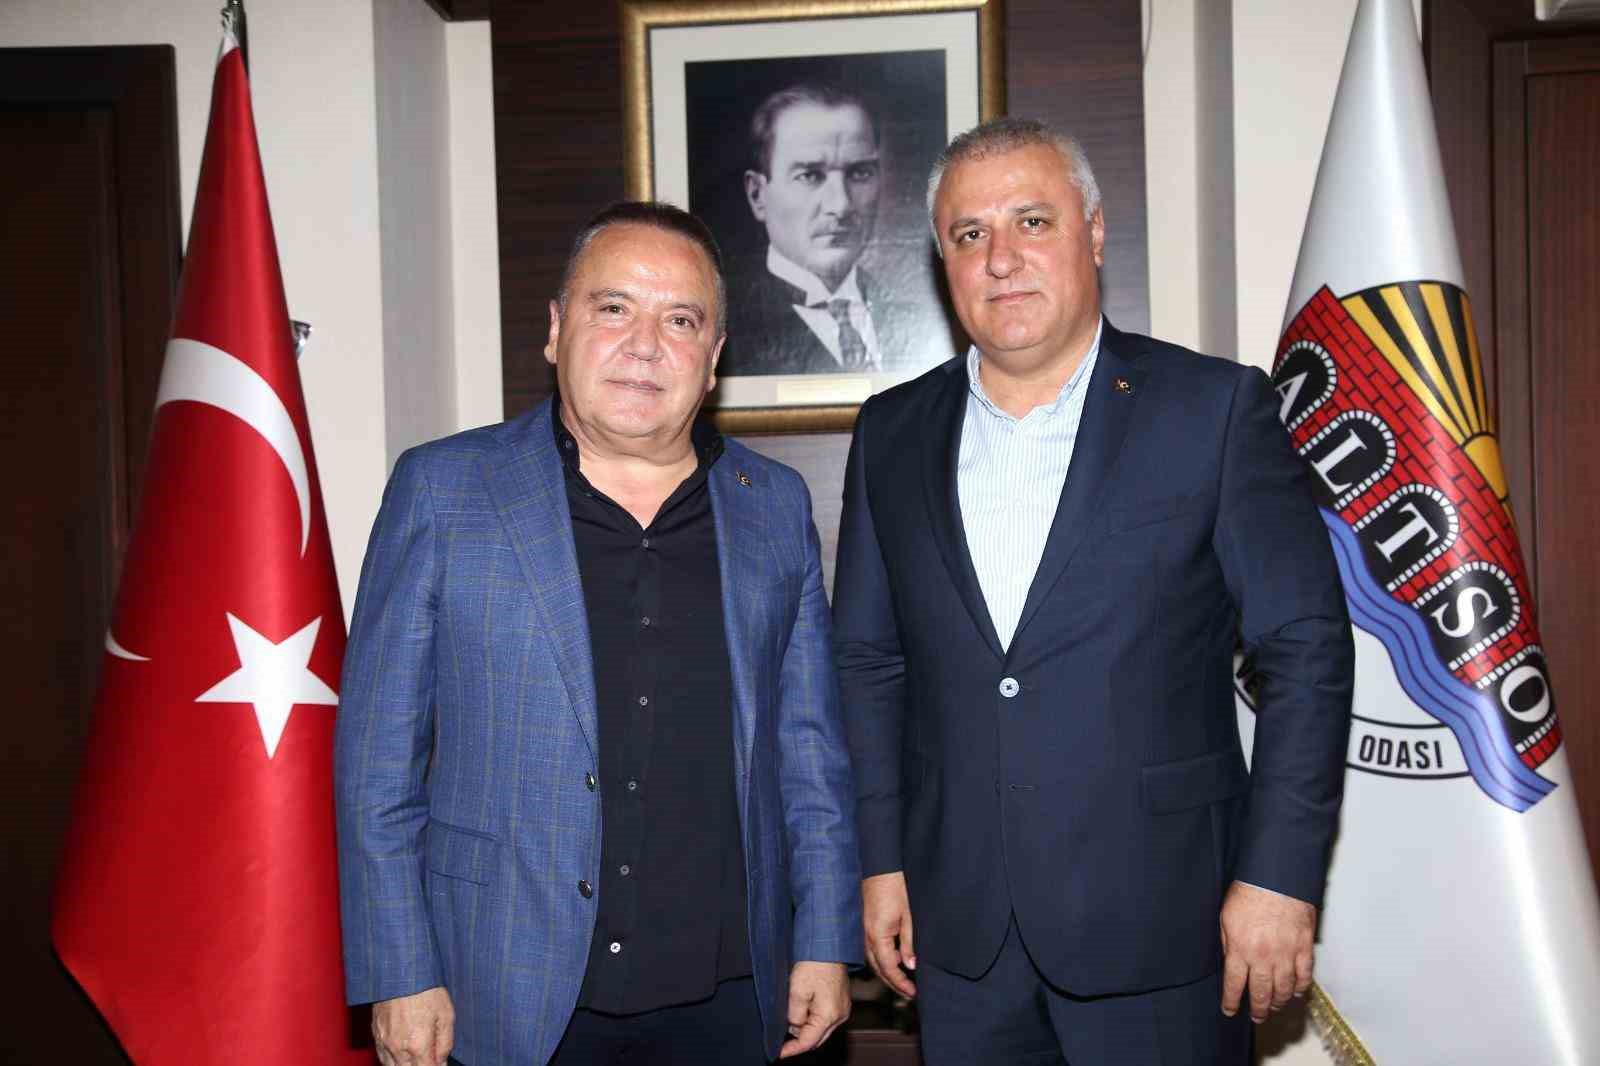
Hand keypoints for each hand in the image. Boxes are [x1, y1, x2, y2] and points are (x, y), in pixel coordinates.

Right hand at [372, 986, 454, 1065]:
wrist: (400, 971)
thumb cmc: (425, 989)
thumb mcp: (446, 1015)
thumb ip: (445, 1043)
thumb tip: (442, 1061)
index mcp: (418, 1045)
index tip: (440, 1063)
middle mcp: (398, 1048)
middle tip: (429, 1058)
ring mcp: (384, 1042)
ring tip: (417, 1057)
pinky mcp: (375, 1034)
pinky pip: (382, 1057)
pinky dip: (392, 1060)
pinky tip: (401, 1055)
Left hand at [778, 961, 849, 1058]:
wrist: (828, 945)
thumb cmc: (815, 963)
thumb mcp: (796, 991)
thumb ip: (794, 1015)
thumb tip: (794, 1026)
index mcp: (829, 1015)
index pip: (808, 1042)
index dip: (792, 1049)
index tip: (779, 1053)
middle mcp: (840, 1015)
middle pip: (817, 1039)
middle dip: (799, 1040)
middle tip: (781, 1040)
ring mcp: (843, 1008)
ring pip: (821, 1029)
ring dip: (806, 1029)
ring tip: (790, 1019)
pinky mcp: (841, 1001)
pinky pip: (825, 1018)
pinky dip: (813, 1020)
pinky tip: (801, 1011)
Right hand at [861, 871, 915, 998]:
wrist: (881, 867)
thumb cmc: (895, 887)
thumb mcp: (908, 917)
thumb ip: (908, 943)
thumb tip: (910, 966)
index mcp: (877, 935)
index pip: (889, 968)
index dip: (901, 983)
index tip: (913, 993)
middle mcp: (867, 936)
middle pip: (878, 968)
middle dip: (893, 983)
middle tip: (909, 993)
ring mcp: (864, 931)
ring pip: (874, 960)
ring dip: (888, 972)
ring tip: (904, 980)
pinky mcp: (866, 925)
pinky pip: (872, 949)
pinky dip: (883, 959)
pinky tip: (896, 959)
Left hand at [1219, 881, 1316, 1022]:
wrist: (1276, 877)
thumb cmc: (1248, 893)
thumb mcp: (1226, 918)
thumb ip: (1228, 943)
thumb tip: (1228, 961)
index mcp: (1240, 949)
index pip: (1233, 985)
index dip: (1230, 1001)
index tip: (1229, 1011)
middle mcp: (1263, 957)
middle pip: (1261, 993)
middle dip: (1257, 1009)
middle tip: (1256, 1017)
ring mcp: (1286, 954)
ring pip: (1284, 989)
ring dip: (1279, 1002)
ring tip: (1274, 1008)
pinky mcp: (1304, 947)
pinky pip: (1304, 976)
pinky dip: (1301, 988)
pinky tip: (1296, 993)